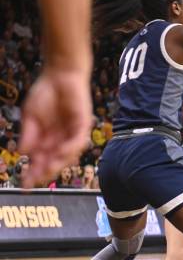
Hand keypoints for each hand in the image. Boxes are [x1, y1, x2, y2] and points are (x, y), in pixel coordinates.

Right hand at [19, 68, 92, 187]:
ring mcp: (73, 134)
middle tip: (36, 181)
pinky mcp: (83, 126)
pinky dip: (69, 148)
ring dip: (57, 163)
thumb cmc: (45, 93)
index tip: (25, 184)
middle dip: (45, 172)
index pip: (41, 160)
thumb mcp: (31, 116)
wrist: (60, 75)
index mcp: (47, 139)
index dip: (33, 172)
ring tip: (47, 170)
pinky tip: (60, 152)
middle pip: (54, 161)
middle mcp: (61, 139)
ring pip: (68, 155)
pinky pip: (78, 142)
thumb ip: (29, 135)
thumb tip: (22, 153)